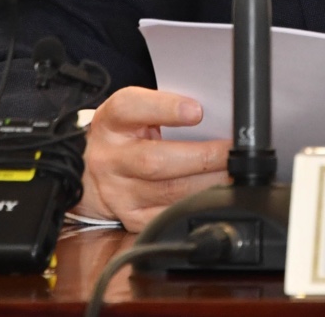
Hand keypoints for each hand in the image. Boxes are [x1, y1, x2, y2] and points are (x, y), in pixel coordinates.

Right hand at [74, 86, 230, 230]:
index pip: (130, 108)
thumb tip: (215, 112)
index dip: (165, 108)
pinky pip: (167, 216)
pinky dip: (195, 206)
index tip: (197, 111)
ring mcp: (118, 191)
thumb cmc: (126, 134)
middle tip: (232, 152)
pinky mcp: (131, 217)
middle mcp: (111, 157)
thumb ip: (166, 107)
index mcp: (112, 121)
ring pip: (166, 192)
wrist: (91, 171)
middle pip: (155, 160)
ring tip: (233, 173)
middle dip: (202, 157)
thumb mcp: (136, 111)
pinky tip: (215, 197)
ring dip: (207, 183)